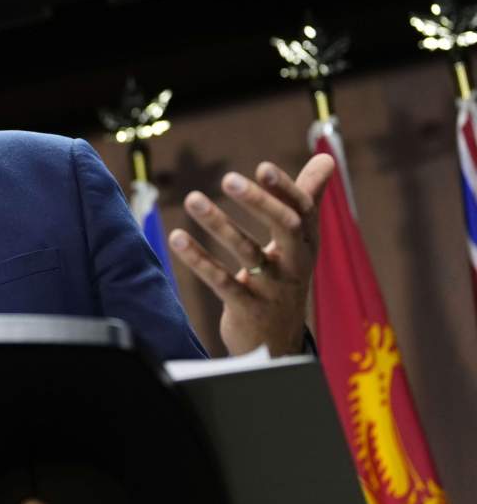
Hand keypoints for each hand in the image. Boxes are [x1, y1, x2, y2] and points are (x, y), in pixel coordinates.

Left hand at [167, 155, 334, 355]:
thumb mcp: (299, 243)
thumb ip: (306, 199)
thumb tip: (326, 158)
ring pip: (247, 252)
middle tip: (228, 178)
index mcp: (306, 244)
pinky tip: (177, 238)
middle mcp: (295, 265)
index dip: (285, 189)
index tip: (262, 166)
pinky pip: (222, 282)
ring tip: (192, 199)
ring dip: (218, 224)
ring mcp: (272, 288)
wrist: (279, 345)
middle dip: (259, 202)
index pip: (302, 211)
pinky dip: (199, 260)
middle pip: (286, 228)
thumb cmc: (285, 281)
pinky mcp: (248, 309)